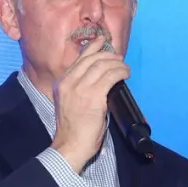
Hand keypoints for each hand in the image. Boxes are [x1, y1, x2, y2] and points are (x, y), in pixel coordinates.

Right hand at [51, 33, 129, 173]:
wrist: (70, 144)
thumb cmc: (74, 127)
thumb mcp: (71, 101)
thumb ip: (80, 87)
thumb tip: (99, 77)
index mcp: (62, 82)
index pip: (79, 59)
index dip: (93, 47)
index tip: (103, 42)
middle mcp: (69, 82)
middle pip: (92, 59)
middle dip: (109, 55)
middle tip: (119, 58)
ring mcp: (80, 88)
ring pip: (103, 66)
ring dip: (118, 64)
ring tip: (125, 68)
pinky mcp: (93, 96)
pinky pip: (111, 76)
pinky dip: (121, 72)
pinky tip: (125, 74)